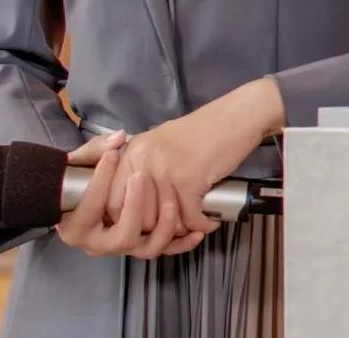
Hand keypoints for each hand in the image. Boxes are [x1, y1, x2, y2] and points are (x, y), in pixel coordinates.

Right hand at [55, 128, 208, 259]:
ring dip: (163, 226)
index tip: (115, 156)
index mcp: (79, 224)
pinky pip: (165, 250)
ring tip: (172, 202)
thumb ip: (97, 149)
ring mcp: (126, 246)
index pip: (91, 206)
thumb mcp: (86, 160)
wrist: (94, 201)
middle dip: (136, 208)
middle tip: (142, 177)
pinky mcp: (144, 246)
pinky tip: (197, 228)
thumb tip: (118, 139)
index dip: (102, 181)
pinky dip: (182, 242)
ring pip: (148, 247)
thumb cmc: (88, 179)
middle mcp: (100, 243)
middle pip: (123, 236)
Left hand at [105, 78, 285, 235]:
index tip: (149, 226)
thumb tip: (137, 213)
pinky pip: (190, 219)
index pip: (114, 202)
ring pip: (165, 222)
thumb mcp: (162, 148)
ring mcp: (164, 169)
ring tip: (195, 221)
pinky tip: (209, 220)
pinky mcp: (188, 180)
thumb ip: (145, 173)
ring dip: (182, 229)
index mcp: (134, 151)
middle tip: (178, 226)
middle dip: (159, 229)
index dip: (130, 221)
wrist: (234, 118)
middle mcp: (143, 159)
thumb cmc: (202, 134)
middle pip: (140, 217)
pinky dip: (202, 225)